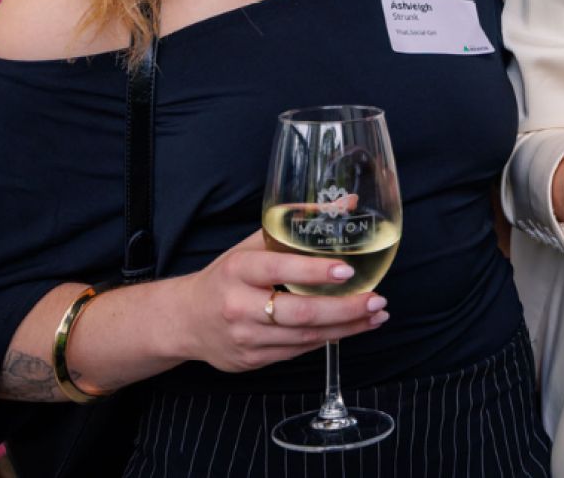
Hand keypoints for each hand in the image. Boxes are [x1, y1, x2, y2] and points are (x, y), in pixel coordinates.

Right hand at [174, 230, 388, 372]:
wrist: (186, 319)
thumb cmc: (227, 276)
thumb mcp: (251, 246)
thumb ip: (296, 225)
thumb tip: (348, 203)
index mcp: (238, 270)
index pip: (278, 269)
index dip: (314, 271)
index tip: (347, 269)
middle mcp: (238, 306)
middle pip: (299, 312)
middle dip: (345, 309)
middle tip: (377, 300)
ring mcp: (244, 338)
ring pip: (304, 338)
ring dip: (346, 328)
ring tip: (376, 315)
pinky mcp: (251, 360)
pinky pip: (297, 352)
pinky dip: (327, 340)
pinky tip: (350, 329)